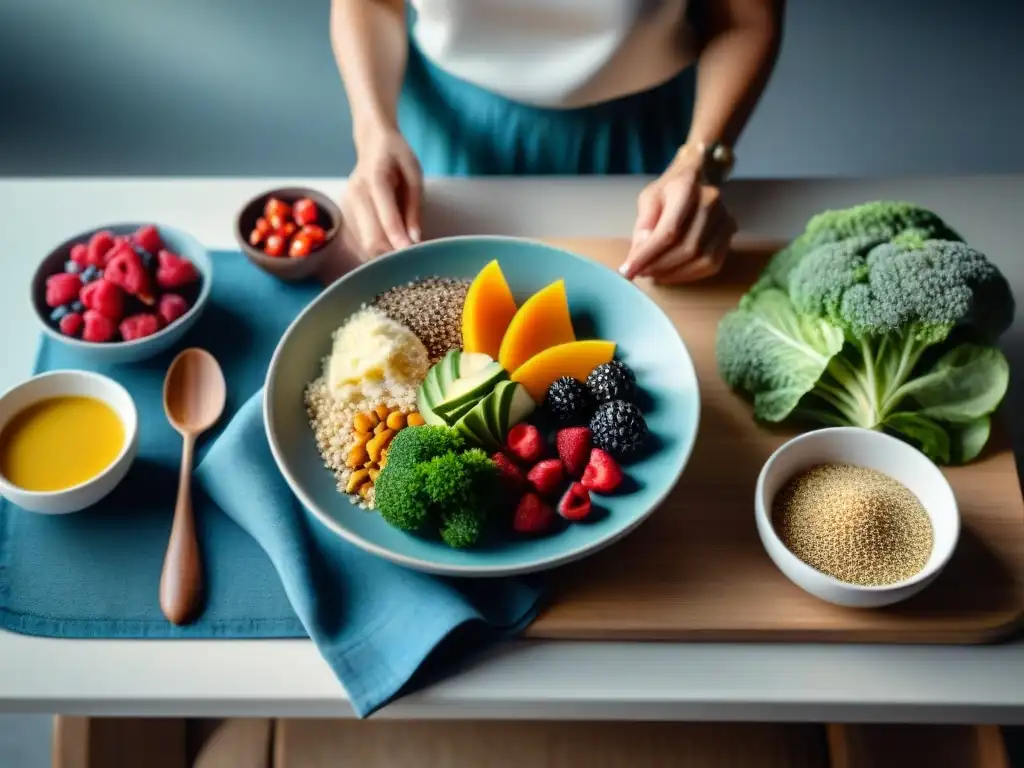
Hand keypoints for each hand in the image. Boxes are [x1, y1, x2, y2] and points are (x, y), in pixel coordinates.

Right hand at [342, 126, 422, 258]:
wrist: (372, 141)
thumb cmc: (397, 156)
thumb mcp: (414, 176)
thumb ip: (414, 208)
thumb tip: (414, 239)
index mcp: (375, 179)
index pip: (387, 218)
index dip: (399, 240)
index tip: (413, 255)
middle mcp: (356, 193)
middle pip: (371, 238)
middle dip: (392, 255)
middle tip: (412, 260)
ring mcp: (348, 204)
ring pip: (365, 243)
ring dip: (385, 254)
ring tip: (404, 253)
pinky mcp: (347, 212)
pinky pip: (362, 239)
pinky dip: (378, 248)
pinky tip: (392, 245)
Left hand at [619, 148, 735, 283]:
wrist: (700, 176)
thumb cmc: (670, 189)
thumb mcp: (648, 197)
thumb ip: (643, 223)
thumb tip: (639, 252)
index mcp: (687, 187)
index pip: (669, 230)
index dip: (648, 255)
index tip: (628, 271)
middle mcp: (710, 201)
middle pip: (687, 248)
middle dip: (660, 267)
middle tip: (641, 272)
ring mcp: (724, 217)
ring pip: (701, 259)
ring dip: (674, 274)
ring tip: (654, 274)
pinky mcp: (729, 233)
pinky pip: (712, 264)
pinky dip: (689, 274)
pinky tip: (672, 273)